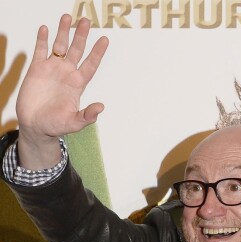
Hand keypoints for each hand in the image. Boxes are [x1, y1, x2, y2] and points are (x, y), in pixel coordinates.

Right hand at [16, 14, 108, 168]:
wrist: (35, 125)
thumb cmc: (56, 125)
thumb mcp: (74, 122)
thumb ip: (88, 115)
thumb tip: (101, 107)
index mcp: (78, 84)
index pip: (90, 65)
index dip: (97, 52)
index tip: (105, 40)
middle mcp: (66, 74)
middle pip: (76, 50)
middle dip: (81, 36)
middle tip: (86, 21)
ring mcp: (52, 70)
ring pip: (59, 46)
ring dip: (63, 32)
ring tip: (67, 17)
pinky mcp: (36, 69)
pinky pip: (40, 50)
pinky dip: (42, 39)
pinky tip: (45, 28)